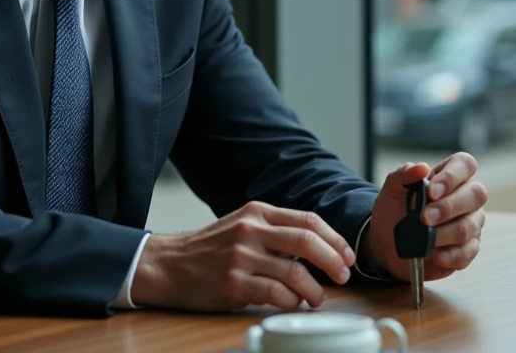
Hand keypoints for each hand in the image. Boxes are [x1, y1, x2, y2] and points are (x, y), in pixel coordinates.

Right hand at [130, 201, 356, 310]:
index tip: (347, 257)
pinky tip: (292, 303)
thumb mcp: (243, 224)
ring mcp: (241, 256)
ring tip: (317, 298)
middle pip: (307, 241)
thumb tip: (319, 246)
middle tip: (343, 277)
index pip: (308, 220)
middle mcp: (251, 230)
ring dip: (314, 289)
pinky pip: (275, 293)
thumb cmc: (210, 248)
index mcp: (258, 212)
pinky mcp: (232, 283)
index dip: (335, 239)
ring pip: (295, 271)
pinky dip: (291, 301)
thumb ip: (275, 229)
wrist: (168, 264)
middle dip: (333, 261)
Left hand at [363, 153, 487, 281]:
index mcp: (450, 176)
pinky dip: (452, 255)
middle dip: (449, 207)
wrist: (388, 243)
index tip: (431, 191)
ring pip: (471, 225)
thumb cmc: (395, 210)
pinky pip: (469, 251)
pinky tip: (436, 255)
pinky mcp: (468, 248)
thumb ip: (404, 174)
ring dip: (446, 233)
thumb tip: (421, 167)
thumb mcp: (392, 189)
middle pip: (477, 194)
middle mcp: (466, 196)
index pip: (465, 164)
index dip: (452, 176)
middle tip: (425, 217)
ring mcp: (471, 222)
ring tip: (426, 237)